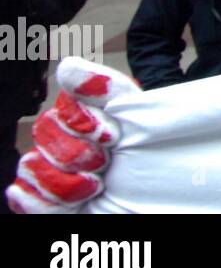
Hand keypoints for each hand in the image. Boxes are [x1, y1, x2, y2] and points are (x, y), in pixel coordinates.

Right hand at [6, 58, 137, 213]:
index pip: (64, 107)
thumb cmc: (144, 149)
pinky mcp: (39, 197)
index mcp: (78, 112)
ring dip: (69, 181)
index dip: (86, 122)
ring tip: (95, 184)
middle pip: (46, 135)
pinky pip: (24, 196)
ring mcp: (45, 166)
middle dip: (81, 153)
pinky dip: (50, 202)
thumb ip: (103, 87)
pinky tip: (75, 199)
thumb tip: (67, 66)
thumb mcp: (136, 113)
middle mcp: (57, 136)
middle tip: (105, 161)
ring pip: (34, 167)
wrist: (150, 188)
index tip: (112, 135)